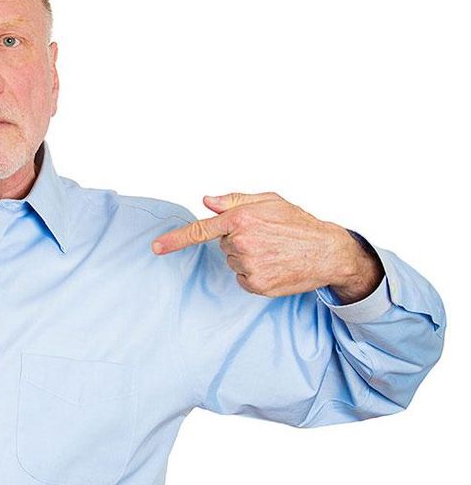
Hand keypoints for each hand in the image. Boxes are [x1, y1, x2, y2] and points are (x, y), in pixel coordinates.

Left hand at [151, 192, 380, 299]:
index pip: (200, 230)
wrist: (328, 251)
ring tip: (273, 251)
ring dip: (247, 257)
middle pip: (222, 244)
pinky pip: (242, 278)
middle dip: (238, 240)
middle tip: (266, 237)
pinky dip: (254, 273)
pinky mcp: (257, 285)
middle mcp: (242, 242)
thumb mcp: (269, 201)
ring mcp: (249, 266)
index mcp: (241, 218)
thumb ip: (234, 200)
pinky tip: (274, 265)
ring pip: (232, 261)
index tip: (155, 248)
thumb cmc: (298, 223)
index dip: (175, 239)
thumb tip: (206, 202)